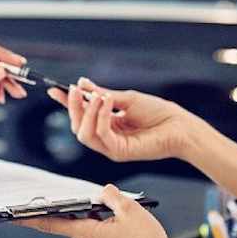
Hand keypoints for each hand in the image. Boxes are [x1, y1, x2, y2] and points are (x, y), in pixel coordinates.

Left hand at [22, 184, 181, 237]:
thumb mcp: (131, 210)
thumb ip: (112, 196)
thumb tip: (104, 191)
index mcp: (87, 233)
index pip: (51, 223)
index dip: (30, 218)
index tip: (12, 215)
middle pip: (68, 220)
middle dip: (64, 206)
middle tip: (55, 193)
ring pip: (85, 224)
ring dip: (89, 211)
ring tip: (106, 201)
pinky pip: (96, 230)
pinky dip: (99, 220)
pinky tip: (115, 214)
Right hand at [48, 79, 199, 162]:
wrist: (180, 126)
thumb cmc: (159, 113)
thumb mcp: (127, 98)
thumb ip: (103, 95)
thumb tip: (83, 85)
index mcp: (108, 124)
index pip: (82, 115)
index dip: (68, 103)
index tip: (56, 90)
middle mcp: (107, 137)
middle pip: (78, 127)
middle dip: (73, 108)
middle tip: (75, 90)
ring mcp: (111, 147)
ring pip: (84, 134)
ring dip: (86, 113)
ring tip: (97, 96)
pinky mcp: (119, 152)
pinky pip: (101, 135)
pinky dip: (101, 117)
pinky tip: (107, 102)